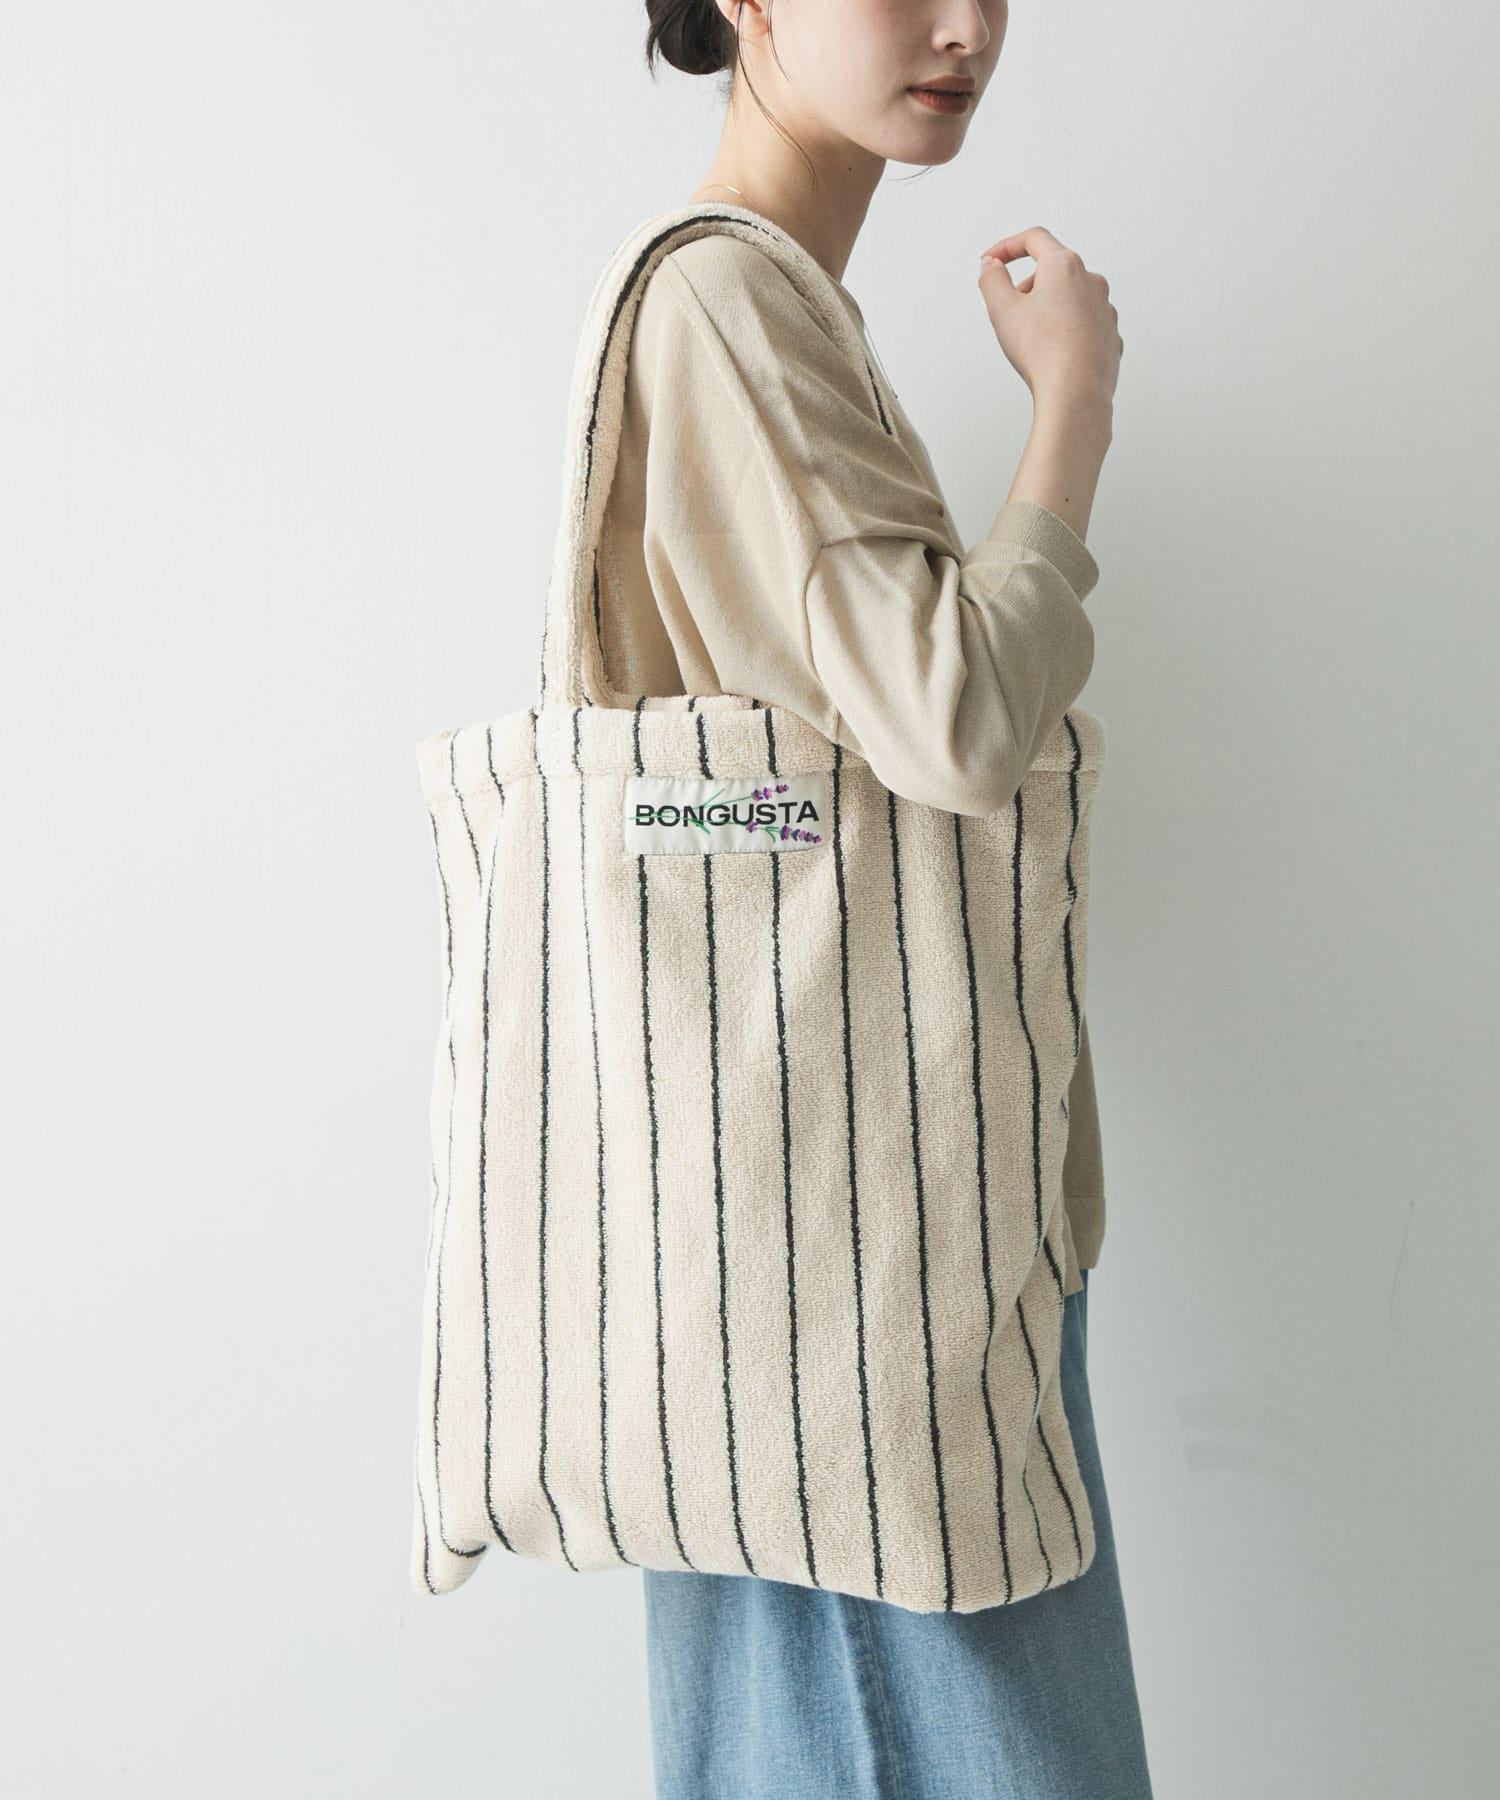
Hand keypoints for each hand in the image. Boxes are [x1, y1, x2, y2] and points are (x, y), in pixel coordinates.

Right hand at [977, 226, 1122, 417]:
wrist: (1076, 393)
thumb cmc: (1044, 351)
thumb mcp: (1002, 309)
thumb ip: (992, 279)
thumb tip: (991, 266)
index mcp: (1065, 266)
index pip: (1034, 239)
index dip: (1007, 246)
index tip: (993, 260)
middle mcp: (1091, 281)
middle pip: (1053, 270)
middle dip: (1028, 286)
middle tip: (1010, 313)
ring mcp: (1105, 309)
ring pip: (1071, 299)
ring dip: (1048, 309)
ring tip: (1032, 339)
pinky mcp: (1110, 336)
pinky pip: (1084, 325)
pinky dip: (1066, 331)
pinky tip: (1053, 353)